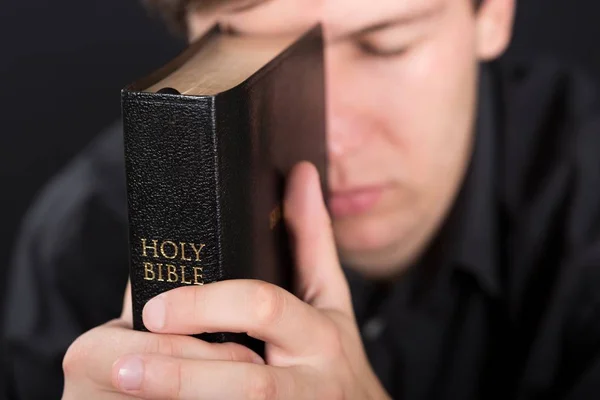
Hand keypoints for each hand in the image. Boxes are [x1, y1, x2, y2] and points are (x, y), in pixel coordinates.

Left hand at [62, 162, 389, 398]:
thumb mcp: (328, 296)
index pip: (262, 308)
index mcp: (319, 333)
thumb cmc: (335, 355)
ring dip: (181, 396)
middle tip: (123, 364)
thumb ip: (312, 238)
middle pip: (247, 381)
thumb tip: (301, 174)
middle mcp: (312, 381)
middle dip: (182, 373)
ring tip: (127, 383)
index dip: (206, 305)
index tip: (152, 308)